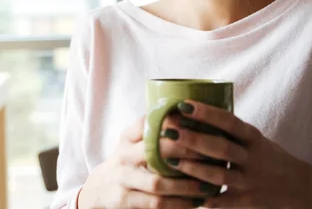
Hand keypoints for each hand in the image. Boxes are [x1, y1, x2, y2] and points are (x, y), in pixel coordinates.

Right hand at [77, 116, 210, 208]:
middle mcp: (123, 155)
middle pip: (155, 149)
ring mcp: (123, 179)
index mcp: (128, 136)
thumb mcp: (134, 141)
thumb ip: (155, 128)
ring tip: (208, 184)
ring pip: (158, 182)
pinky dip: (179, 204)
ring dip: (186, 185)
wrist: (100, 189)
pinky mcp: (126, 201)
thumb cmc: (129, 160)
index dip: (175, 122)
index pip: (149, 122)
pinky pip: (156, 204)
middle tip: (211, 153)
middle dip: (186, 151)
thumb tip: (194, 112)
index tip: (200, 123)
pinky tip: (196, 202)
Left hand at [160, 101, 311, 208]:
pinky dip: (205, 199)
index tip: (183, 105)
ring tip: (171, 161)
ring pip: (219, 175)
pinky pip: (223, 202)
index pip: (229, 121)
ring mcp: (250, 181)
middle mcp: (253, 158)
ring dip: (193, 169)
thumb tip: (193, 111)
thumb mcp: (255, 140)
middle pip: (221, 147)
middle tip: (169, 131)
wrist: (300, 188)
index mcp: (253, 138)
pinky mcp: (248, 202)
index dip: (206, 113)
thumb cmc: (268, 158)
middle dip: (193, 140)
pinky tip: (186, 195)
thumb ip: (230, 131)